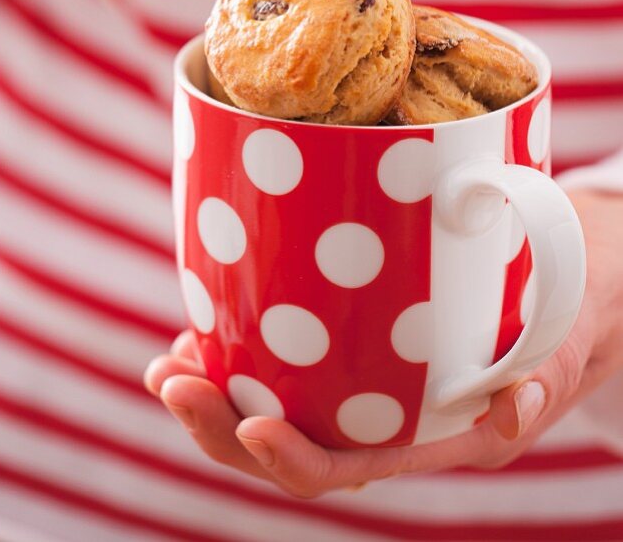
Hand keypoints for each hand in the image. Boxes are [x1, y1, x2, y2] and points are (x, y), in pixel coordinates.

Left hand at [145, 189, 622, 496]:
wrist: (574, 277)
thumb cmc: (572, 310)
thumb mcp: (567, 341)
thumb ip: (543, 378)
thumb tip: (512, 415)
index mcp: (435, 436)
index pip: (352, 464)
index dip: (296, 459)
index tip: (251, 424)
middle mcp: (389, 419)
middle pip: (293, 443)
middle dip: (220, 428)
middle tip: (170, 378)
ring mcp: (368, 382)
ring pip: (277, 404)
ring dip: (214, 390)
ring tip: (168, 361)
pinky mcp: (356, 341)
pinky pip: (288, 359)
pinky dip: (240, 348)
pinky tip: (204, 323)